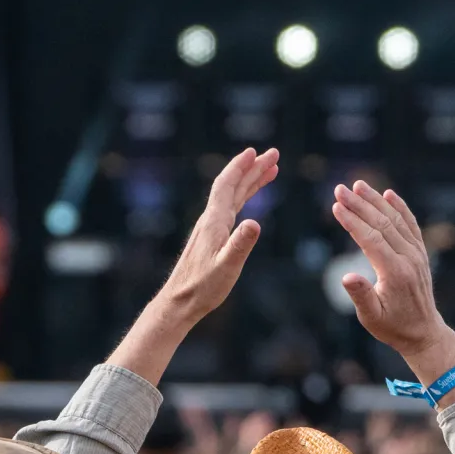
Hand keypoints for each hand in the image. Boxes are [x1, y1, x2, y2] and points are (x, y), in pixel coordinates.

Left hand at [156, 148, 278, 323]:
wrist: (180, 301)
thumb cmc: (203, 287)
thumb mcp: (227, 267)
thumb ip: (241, 245)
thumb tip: (255, 222)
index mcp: (214, 221)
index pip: (227, 185)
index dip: (240, 166)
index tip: (255, 152)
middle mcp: (211, 219)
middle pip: (233, 185)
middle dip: (252, 167)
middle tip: (274, 154)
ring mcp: (211, 228)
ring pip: (233, 195)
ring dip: (251, 180)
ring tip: (270, 169)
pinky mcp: (213, 237)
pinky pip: (231, 208)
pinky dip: (244, 197)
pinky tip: (251, 198)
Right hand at [331, 181, 448, 359]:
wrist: (423, 332)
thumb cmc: (392, 326)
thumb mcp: (371, 317)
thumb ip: (360, 296)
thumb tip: (346, 277)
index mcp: (395, 272)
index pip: (371, 239)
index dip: (352, 221)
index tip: (336, 206)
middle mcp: (409, 258)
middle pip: (382, 224)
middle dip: (360, 204)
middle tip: (339, 189)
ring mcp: (417, 254)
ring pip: (396, 220)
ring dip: (376, 201)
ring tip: (358, 185)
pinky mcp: (420, 253)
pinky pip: (410, 225)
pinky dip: (400, 207)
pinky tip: (389, 194)